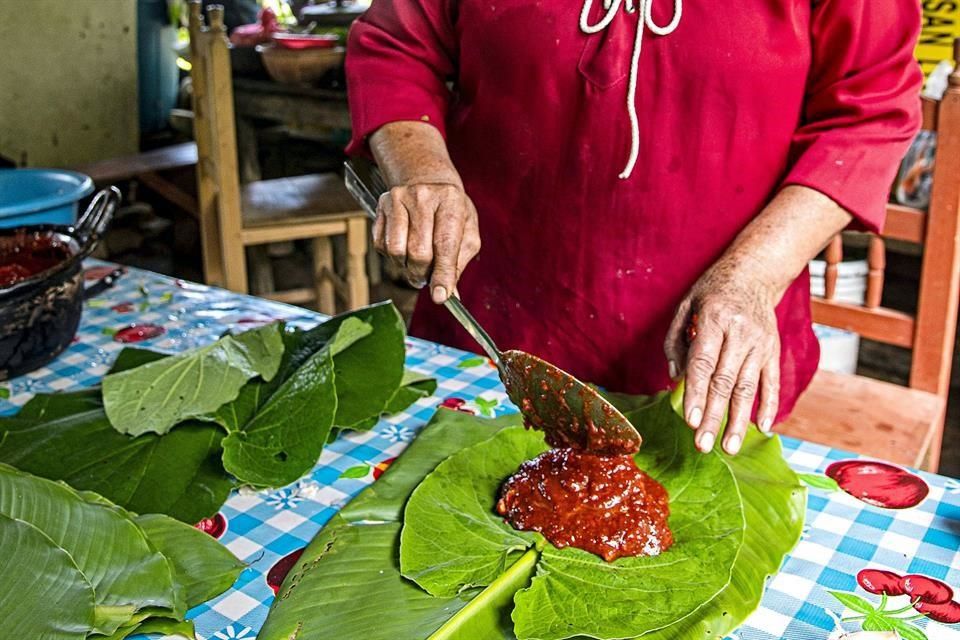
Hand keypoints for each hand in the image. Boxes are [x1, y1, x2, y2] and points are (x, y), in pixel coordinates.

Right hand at [372, 182, 480, 302]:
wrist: (426, 180)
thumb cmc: (450, 210)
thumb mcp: (466, 230)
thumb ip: (459, 262)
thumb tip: (449, 294)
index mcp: (450, 201)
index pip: (445, 244)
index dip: (442, 274)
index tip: (440, 296)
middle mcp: (422, 197)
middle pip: (418, 252)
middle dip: (424, 273)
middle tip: (428, 277)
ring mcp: (398, 199)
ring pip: (396, 251)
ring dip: (407, 267)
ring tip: (417, 263)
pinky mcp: (381, 207)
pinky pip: (381, 246)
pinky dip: (393, 257)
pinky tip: (404, 248)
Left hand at [663, 263, 780, 454]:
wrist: (754, 274)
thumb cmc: (711, 292)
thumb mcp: (686, 306)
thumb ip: (676, 341)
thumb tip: (675, 379)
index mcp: (715, 320)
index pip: (704, 364)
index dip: (697, 394)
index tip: (690, 421)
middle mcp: (740, 333)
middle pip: (725, 382)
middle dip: (714, 416)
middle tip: (704, 444)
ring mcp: (761, 343)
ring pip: (748, 387)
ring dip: (738, 420)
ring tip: (729, 447)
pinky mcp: (773, 350)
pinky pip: (772, 382)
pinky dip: (768, 406)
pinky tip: (762, 428)